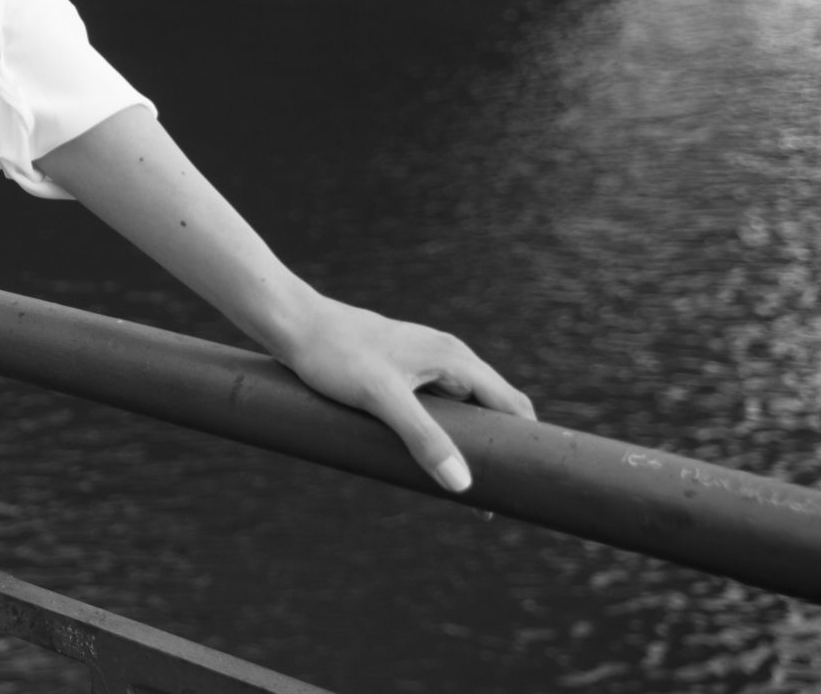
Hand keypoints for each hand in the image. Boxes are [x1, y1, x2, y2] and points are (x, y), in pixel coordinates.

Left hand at [269, 295, 536, 491]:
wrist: (293, 323)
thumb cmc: (335, 354)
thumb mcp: (380, 398)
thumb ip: (422, 437)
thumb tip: (461, 483)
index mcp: (456, 359)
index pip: (512, 406)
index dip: (524, 445)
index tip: (527, 486)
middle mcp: (449, 357)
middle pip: (492, 409)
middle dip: (496, 450)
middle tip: (491, 497)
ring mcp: (426, 362)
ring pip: (463, 409)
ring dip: (468, 442)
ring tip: (462, 485)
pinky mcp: (402, 370)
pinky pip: (437, 405)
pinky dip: (442, 431)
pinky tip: (426, 455)